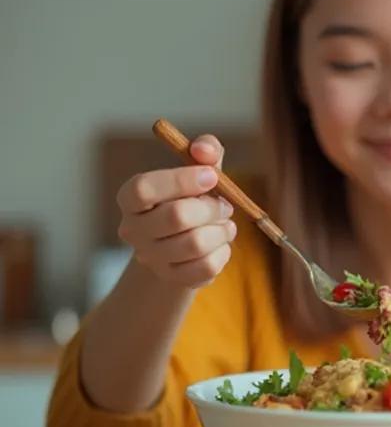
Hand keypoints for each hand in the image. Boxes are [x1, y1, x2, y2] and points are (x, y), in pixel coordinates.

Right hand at [115, 134, 235, 287]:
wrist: (184, 247)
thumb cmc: (192, 199)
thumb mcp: (197, 171)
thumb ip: (204, 151)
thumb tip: (204, 148)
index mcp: (130, 199)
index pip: (144, 188)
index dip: (181, 180)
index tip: (211, 176)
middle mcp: (132, 230)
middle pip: (176, 217)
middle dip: (212, 207)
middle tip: (224, 204)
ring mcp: (150, 258)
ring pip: (197, 243)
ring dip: (222, 229)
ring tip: (223, 223)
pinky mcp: (173, 278)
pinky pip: (208, 266)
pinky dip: (224, 251)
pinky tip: (219, 243)